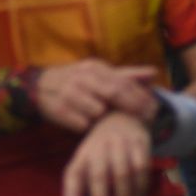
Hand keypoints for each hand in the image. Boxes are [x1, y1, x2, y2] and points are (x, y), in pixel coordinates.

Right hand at [37, 60, 157, 132]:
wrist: (41, 85)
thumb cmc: (80, 80)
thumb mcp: (101, 73)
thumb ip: (126, 75)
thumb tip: (154, 72)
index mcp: (95, 68)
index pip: (123, 82)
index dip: (140, 96)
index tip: (154, 108)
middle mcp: (82, 78)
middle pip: (113, 93)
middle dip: (132, 107)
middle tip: (145, 119)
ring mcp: (68, 93)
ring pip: (97, 111)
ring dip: (106, 118)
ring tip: (111, 120)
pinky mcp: (57, 109)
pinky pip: (80, 123)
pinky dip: (88, 126)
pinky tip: (91, 127)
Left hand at [62, 111, 150, 195]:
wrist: (123, 115)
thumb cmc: (101, 146)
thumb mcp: (86, 156)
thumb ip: (80, 179)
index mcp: (84, 152)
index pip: (74, 172)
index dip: (72, 191)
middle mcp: (100, 146)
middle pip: (99, 175)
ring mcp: (121, 143)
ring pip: (123, 173)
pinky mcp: (141, 142)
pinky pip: (142, 166)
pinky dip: (141, 185)